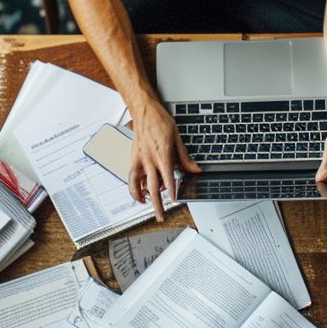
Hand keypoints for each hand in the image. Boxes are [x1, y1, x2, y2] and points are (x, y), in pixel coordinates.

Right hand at [127, 97, 201, 220]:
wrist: (143, 111)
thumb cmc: (159, 121)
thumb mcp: (177, 137)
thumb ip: (185, 157)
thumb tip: (195, 169)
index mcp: (162, 154)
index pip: (167, 177)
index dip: (170, 190)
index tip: (174, 200)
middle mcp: (149, 159)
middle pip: (152, 187)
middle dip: (157, 204)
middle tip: (161, 216)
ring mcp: (139, 160)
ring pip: (138, 185)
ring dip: (143, 198)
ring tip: (149, 207)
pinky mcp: (133, 159)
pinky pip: (131, 178)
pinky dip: (134, 189)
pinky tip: (140, 196)